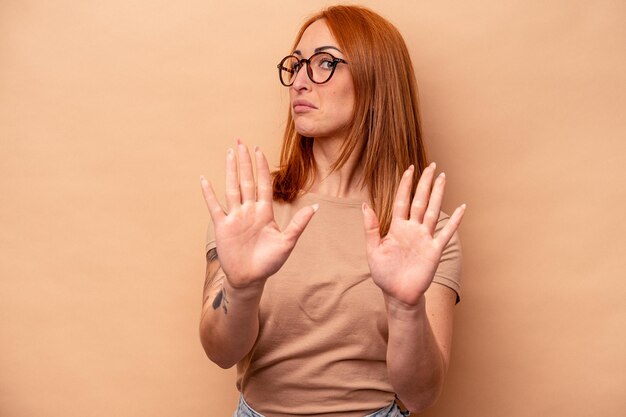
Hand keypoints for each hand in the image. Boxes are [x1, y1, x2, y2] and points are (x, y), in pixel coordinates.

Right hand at [201, 141, 317, 289]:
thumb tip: (317, 207)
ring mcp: (235, 217)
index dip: (262, 167)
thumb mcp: (287, 242)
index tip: (259, 150)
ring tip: (229, 153)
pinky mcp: (223, 226)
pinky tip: (204, 180)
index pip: (264, 184)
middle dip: (244, 162)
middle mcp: (249, 210)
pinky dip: (209, 194)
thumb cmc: (270, 262)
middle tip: (241, 142)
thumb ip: (299, 224)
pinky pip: (215, 207)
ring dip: (230, 171)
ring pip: (232, 188)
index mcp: (265, 212)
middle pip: (246, 181)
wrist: (250, 278)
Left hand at [362, 163, 465, 306]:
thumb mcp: (373, 250)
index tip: (409, 168)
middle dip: (424, 183)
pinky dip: (455, 220)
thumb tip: (365, 205)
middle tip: (431, 166)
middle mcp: (412, 229)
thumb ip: (371, 228)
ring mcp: (424, 238)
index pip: (402, 201)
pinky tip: (461, 207)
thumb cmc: (384, 273)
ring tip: (443, 178)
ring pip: (433, 211)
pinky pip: (446, 233)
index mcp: (397, 227)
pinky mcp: (434, 250)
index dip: (405, 185)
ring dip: (438, 195)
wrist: (398, 295)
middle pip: (420, 201)